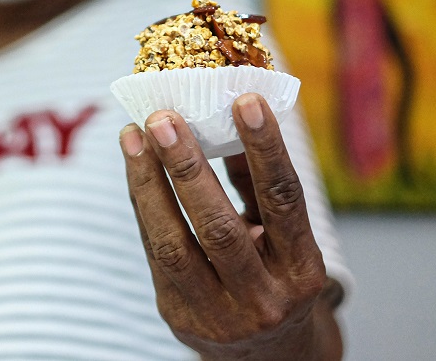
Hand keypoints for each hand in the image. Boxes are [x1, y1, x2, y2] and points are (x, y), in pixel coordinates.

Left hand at [120, 93, 340, 359]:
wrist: (268, 356)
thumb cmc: (277, 276)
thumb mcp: (285, 237)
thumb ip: (258, 185)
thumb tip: (229, 116)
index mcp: (302, 272)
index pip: (283, 201)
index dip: (266, 148)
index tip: (246, 100)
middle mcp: (263, 299)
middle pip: (219, 227)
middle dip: (186, 167)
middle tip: (163, 117)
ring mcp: (217, 314)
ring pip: (172, 244)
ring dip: (148, 183)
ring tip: (132, 136)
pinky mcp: (177, 316)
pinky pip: (153, 252)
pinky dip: (143, 203)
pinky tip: (135, 166)